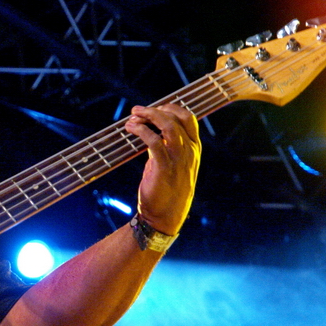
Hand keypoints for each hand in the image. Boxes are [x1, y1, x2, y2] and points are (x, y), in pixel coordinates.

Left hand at [124, 103, 200, 234]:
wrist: (165, 217)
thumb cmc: (167, 190)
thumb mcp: (172, 164)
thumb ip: (166, 147)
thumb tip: (151, 130)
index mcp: (193, 149)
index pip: (188, 118)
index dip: (171, 108)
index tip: (154, 108)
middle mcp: (189, 151)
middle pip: (178, 118)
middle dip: (156, 110)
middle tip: (137, 111)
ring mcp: (178, 159)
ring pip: (168, 126)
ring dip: (148, 116)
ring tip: (132, 117)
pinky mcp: (164, 167)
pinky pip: (154, 141)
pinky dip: (142, 131)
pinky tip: (132, 129)